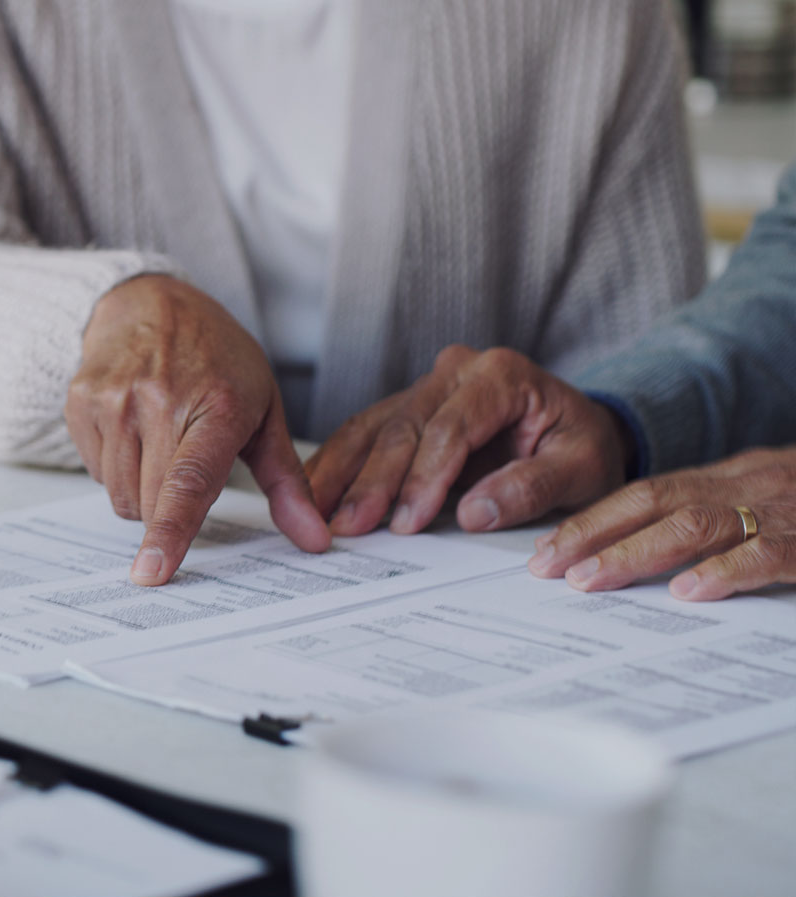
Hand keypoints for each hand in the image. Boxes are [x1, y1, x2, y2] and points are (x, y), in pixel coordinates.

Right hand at [65, 275, 328, 584]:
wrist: (154, 303)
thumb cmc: (218, 361)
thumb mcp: (265, 411)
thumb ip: (288, 482)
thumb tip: (314, 540)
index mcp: (216, 406)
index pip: (188, 481)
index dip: (170, 530)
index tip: (153, 572)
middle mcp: (159, 401)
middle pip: (150, 502)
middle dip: (170, 507)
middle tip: (187, 460)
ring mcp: (114, 399)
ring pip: (119, 495)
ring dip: (141, 490)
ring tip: (161, 442)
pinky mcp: (81, 401)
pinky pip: (94, 472)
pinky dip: (115, 467)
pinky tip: (133, 429)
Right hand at [305, 345, 631, 536]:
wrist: (577, 429)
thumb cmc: (581, 446)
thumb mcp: (581, 468)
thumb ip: (532, 486)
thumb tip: (474, 513)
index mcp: (501, 375)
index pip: (451, 428)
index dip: (425, 477)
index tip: (408, 522)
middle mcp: (457, 371)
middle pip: (404, 426)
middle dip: (374, 481)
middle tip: (348, 526)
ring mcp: (429, 386)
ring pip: (374, 426)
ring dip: (343, 472)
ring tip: (315, 512)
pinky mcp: (410, 407)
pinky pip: (366, 432)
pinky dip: (340, 464)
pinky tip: (316, 491)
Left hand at [527, 447, 795, 599]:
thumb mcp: (757, 504)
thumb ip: (707, 522)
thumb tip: (644, 560)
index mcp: (724, 480)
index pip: (641, 493)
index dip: (590, 520)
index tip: (544, 551)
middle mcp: (744, 486)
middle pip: (652, 502)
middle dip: (592, 534)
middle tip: (546, 569)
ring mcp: (781, 509)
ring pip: (696, 522)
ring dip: (636, 551)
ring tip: (590, 580)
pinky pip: (769, 551)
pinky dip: (727, 570)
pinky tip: (689, 593)